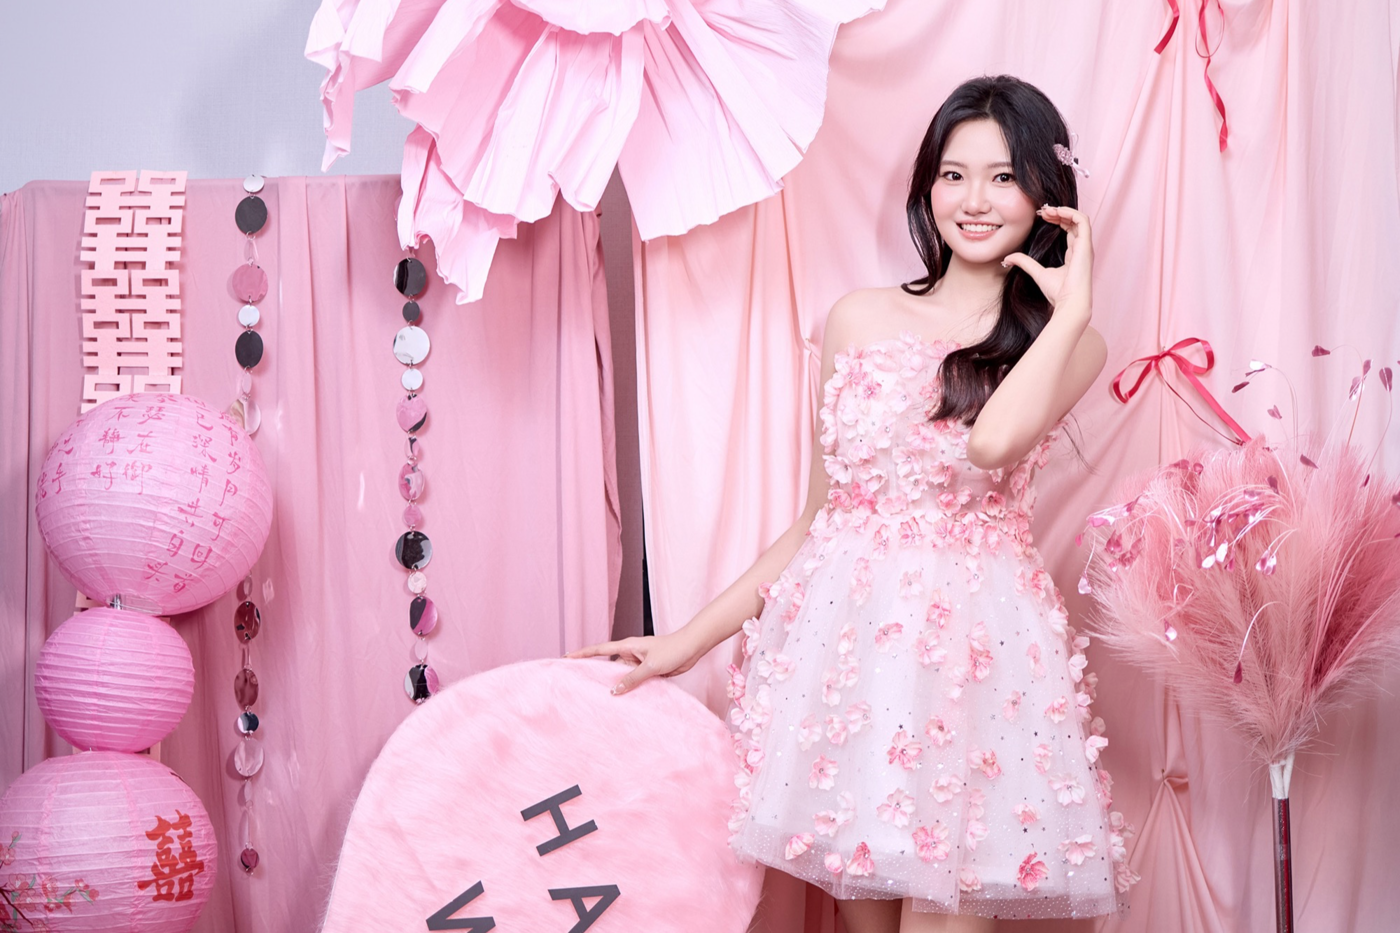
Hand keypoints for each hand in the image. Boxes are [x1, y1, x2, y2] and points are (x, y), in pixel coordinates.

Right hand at [565, 630, 705, 694]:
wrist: (691, 648)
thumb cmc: (672, 650)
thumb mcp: (650, 666)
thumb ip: (632, 678)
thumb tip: (614, 691)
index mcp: (627, 646)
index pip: (599, 650)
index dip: (582, 654)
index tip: (566, 657)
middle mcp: (630, 654)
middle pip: (608, 666)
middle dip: (596, 674)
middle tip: (578, 686)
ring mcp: (638, 663)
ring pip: (621, 676)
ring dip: (616, 685)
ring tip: (599, 699)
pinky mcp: (647, 671)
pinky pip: (633, 681)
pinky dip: (629, 689)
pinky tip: (624, 700)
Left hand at [1002, 205, 1092, 310]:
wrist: (1069, 303)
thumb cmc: (1058, 293)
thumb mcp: (1037, 273)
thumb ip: (1024, 262)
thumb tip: (1008, 258)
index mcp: (1074, 253)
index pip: (1069, 229)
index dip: (1056, 220)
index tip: (1040, 216)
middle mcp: (1082, 248)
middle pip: (1073, 222)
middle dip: (1058, 213)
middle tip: (1041, 211)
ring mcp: (1085, 246)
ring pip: (1079, 219)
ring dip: (1063, 211)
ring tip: (1047, 210)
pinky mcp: (1086, 245)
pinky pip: (1083, 221)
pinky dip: (1071, 213)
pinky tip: (1056, 212)